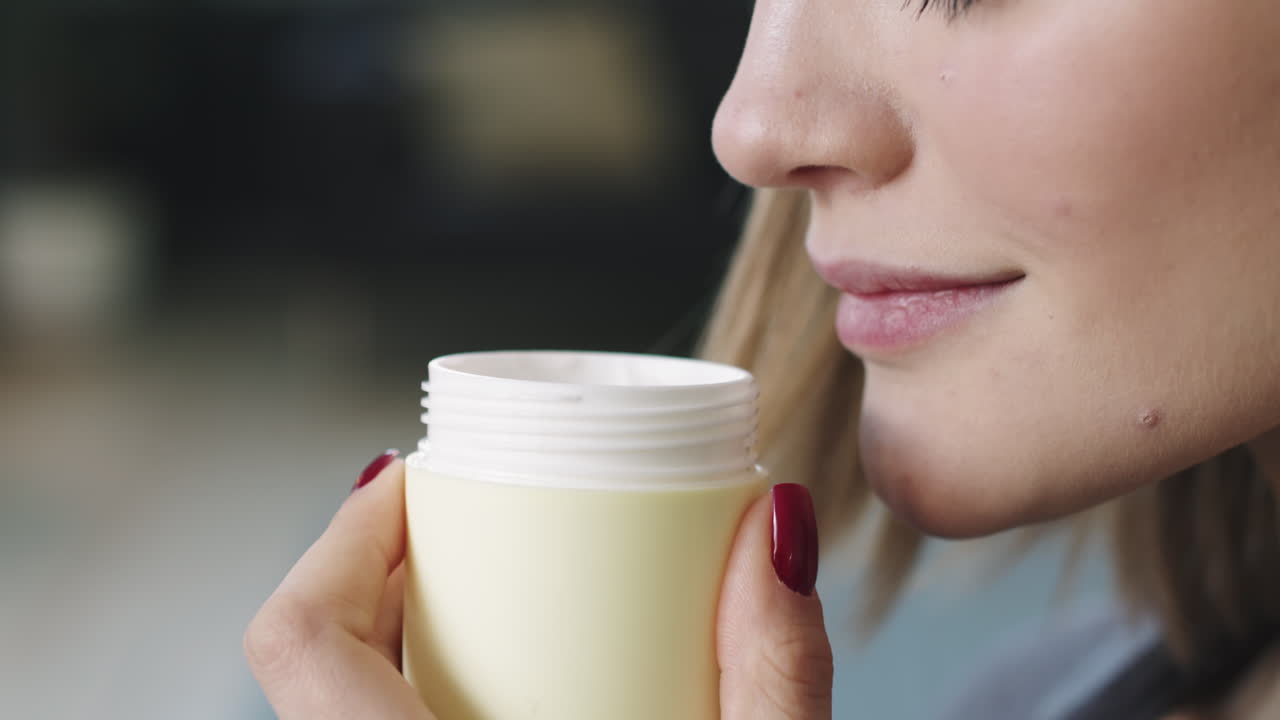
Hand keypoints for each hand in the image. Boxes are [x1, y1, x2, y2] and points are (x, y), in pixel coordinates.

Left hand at [244, 453, 833, 718]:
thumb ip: (775, 677)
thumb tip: (773, 524)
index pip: (297, 641)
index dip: (341, 538)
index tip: (412, 480)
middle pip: (316, 655)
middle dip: (389, 566)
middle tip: (474, 519)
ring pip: (345, 699)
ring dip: (407, 624)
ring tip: (492, 582)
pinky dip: (421, 680)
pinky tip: (498, 669)